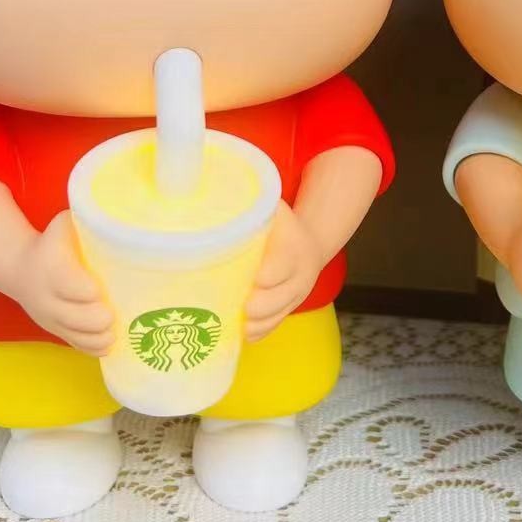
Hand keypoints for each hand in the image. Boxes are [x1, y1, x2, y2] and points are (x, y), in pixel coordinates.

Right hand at [12, 212, 115, 354]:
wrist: (19, 267)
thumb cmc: (53, 242)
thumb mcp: (63, 224)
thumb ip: (85, 219)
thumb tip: (119, 208)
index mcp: (50, 267)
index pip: (65, 283)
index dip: (82, 290)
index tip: (99, 292)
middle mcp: (46, 296)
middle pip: (70, 315)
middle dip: (93, 320)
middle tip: (113, 318)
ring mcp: (50, 316)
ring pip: (72, 334)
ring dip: (94, 338)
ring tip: (114, 334)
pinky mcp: (55, 329)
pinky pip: (72, 343)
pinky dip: (90, 348)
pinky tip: (108, 344)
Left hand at [245, 202, 323, 341]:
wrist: (310, 244)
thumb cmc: (280, 225)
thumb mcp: (273, 208)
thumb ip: (253, 202)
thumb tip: (211, 186)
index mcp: (294, 246)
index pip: (282, 263)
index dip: (269, 274)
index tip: (255, 279)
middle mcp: (300, 273)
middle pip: (282, 296)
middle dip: (262, 305)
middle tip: (243, 309)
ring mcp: (296, 294)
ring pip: (280, 314)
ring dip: (260, 324)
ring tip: (241, 326)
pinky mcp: (289, 309)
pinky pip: (278, 324)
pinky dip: (261, 333)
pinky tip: (244, 335)